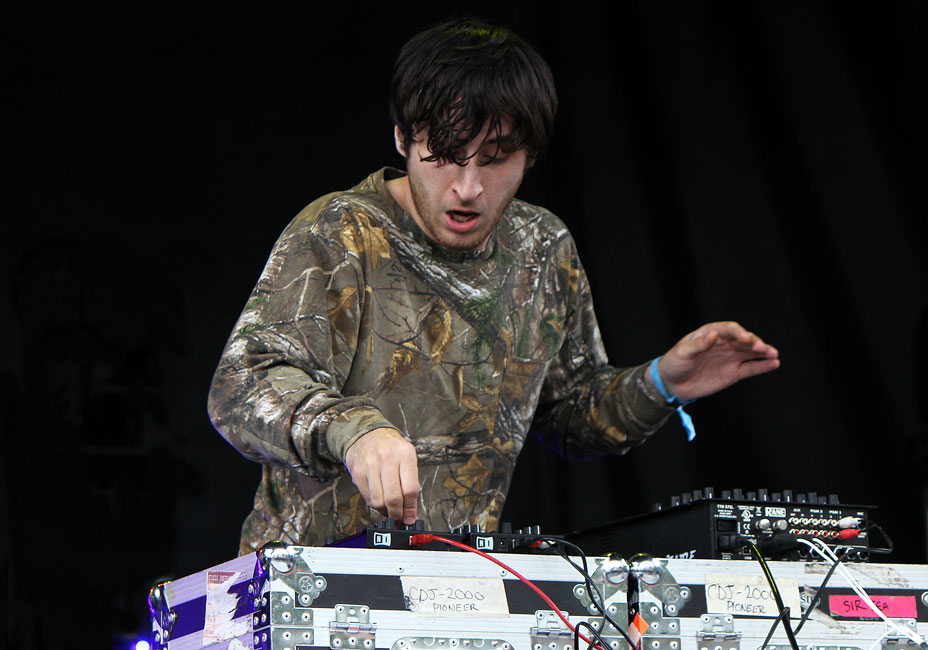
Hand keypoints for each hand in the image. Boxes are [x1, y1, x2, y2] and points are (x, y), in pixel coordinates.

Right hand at [344, 427, 419, 524]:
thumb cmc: (391, 448)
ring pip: (379, 501)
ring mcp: (370, 465)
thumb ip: (411, 483)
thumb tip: (410, 512)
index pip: (410, 489)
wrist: (367, 434)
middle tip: (399, 517)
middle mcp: (388, 458)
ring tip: (389, 510)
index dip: (411, 508)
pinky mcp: (358, 472)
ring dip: (385, 512)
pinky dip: (375, 505)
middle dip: (397, 514)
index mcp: (405, 454)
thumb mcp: (407, 458)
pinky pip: (367, 498)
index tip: (410, 517)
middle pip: (393, 498)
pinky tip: (379, 501)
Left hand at [657, 321, 779, 401]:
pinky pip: (751, 368)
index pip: (730, 329)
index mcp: (711, 333)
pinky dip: (763, 366)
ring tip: (774, 354)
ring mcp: (730, 358)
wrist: (673, 384)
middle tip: (761, 348)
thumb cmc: (674, 363)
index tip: (744, 339)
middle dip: (754, 342)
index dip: (738, 332)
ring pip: (751, 352)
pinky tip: (774, 363)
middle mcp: (724, 343)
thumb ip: (698, 345)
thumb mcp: (682, 353)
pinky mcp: (734, 373)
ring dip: (763, 352)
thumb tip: (713, 335)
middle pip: (744, 340)